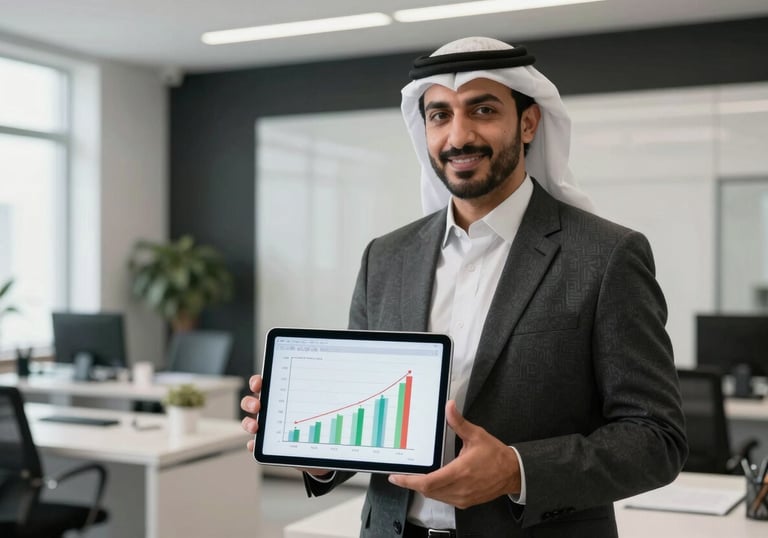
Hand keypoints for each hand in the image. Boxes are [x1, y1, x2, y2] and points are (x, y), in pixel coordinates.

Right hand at [240, 375, 332, 478]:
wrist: (320, 449)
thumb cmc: (322, 424)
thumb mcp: (326, 408)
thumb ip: (329, 398)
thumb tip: (347, 388)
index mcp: (283, 396)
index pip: (266, 385)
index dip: (257, 382)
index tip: (258, 383)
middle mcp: (272, 411)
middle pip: (253, 402)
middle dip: (250, 402)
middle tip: (257, 406)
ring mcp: (269, 428)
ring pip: (250, 422)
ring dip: (248, 423)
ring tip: (256, 426)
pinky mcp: (269, 446)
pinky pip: (257, 445)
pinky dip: (254, 444)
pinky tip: (256, 444)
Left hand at [388, 401, 520, 508]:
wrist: (513, 473)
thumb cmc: (495, 454)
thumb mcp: (476, 435)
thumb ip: (459, 422)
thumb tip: (449, 407)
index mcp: (459, 472)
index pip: (427, 482)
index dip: (409, 481)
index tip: (396, 477)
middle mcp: (459, 488)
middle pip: (428, 491)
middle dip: (412, 484)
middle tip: (400, 476)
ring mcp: (463, 497)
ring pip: (435, 496)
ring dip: (423, 488)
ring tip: (413, 478)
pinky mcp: (466, 502)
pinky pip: (444, 499)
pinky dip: (435, 492)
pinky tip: (431, 483)